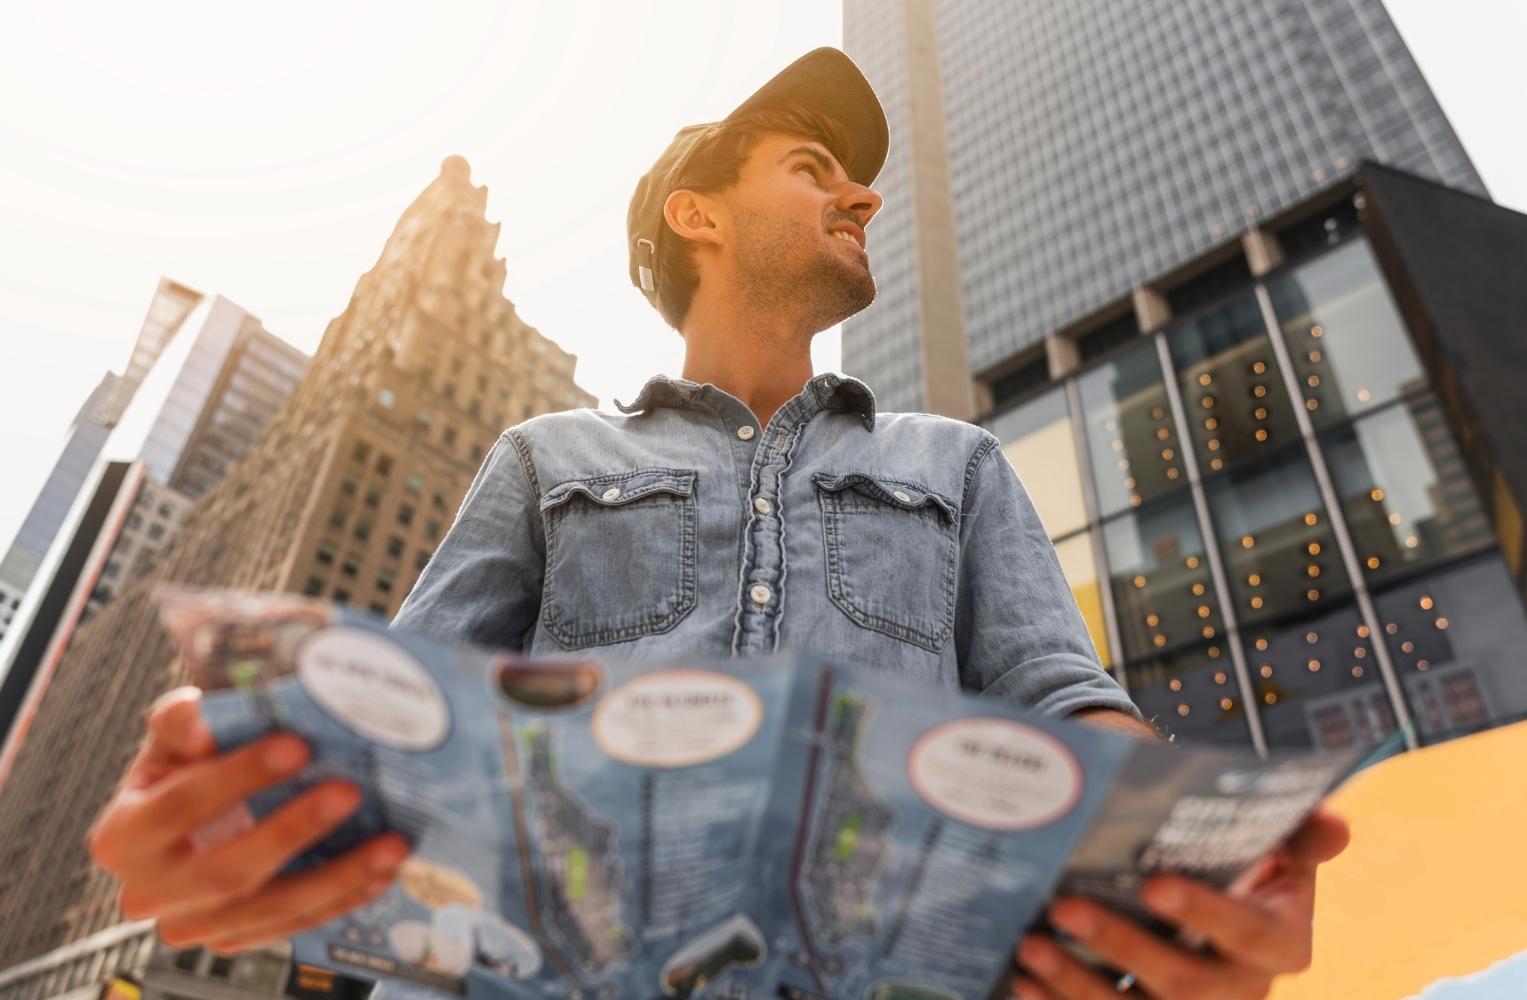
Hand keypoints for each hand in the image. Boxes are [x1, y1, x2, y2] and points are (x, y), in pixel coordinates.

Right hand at [88, 687, 409, 953]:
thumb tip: (201, 722)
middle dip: (293, 830)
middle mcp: (149, 891)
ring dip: (337, 876)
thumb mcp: (174, 735)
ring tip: (390, 843)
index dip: (238, 776)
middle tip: (350, 792)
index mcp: (123, 836)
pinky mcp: (235, 939)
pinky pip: (294, 925)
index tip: (297, 745)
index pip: (180, 805)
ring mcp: (194, 924)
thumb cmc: (188, 767)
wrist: (195, 816)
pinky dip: (343, 897)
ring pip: (269, 908)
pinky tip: (382, 871)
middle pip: (226, 869)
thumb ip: (181, 720)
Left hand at [1012, 808, 1350, 998]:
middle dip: (1122, 946)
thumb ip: (1299, 834)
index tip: (1155, 882)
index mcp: (1283, 942)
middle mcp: (1242, 990)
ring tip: (1032, 945)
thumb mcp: (1278, 847)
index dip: (1205, 911)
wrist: (1213, 908)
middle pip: (1185, 983)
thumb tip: (1336, 823)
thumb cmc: (1243, 870)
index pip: (1247, 933)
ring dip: (1080, 984)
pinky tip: (1022, 981)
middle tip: (1065, 907)